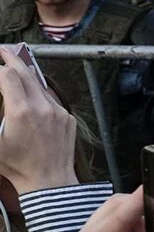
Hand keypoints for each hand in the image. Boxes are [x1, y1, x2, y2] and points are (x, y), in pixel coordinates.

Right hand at [0, 47, 77, 193]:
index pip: (7, 76)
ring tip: (14, 65)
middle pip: (25, 73)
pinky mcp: (68, 117)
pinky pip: (51, 99)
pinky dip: (39, 92)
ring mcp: (58, 111)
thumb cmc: (17, 166)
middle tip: (1, 49)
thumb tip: (0, 95)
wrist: (49, 182)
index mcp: (21, 112)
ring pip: (40, 85)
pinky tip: (30, 93)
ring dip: (26, 74)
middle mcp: (42, 107)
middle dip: (11, 58)